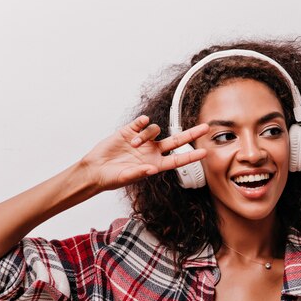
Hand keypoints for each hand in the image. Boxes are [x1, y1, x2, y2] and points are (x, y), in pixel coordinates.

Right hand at [82, 115, 208, 190]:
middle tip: (206, 127)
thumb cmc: (110, 178)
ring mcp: (142, 140)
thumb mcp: (125, 178)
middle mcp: (152, 151)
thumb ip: (138, 174)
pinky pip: (142, 122)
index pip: (178, 160)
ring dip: (146, 135)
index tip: (205, 152)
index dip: (191, 156)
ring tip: (132, 144)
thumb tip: (151, 169)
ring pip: (155, 130)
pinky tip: (135, 131)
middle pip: (177, 141)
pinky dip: (141, 124)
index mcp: (154, 164)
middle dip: (191, 134)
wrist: (94, 170)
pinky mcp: (130, 130)